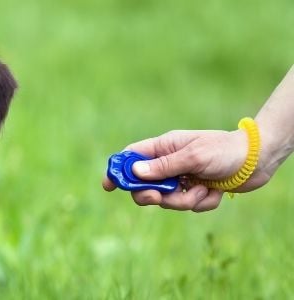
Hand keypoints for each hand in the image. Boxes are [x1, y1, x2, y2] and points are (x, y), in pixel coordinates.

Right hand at [102, 129, 270, 211]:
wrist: (257, 161)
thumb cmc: (224, 151)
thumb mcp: (193, 157)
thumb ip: (163, 166)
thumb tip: (135, 171)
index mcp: (164, 147)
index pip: (132, 157)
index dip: (118, 170)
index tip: (108, 184)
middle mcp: (170, 163)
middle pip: (144, 185)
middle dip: (151, 194)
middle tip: (158, 197)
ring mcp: (182, 178)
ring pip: (168, 200)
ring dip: (185, 200)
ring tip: (202, 190)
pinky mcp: (196, 192)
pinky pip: (189, 205)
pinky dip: (201, 202)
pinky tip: (214, 191)